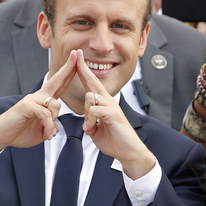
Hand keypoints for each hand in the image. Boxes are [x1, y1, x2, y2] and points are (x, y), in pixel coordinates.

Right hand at [0, 50, 77, 153]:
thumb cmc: (19, 131)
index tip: (77, 60)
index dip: (68, 72)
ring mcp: (32, 100)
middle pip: (56, 80)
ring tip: (49, 134)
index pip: (59, 84)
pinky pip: (46, 114)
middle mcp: (38, 97)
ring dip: (55, 122)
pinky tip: (47, 135)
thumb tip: (56, 128)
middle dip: (68, 67)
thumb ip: (51, 126)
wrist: (0, 135)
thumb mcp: (41, 131)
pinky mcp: (26, 106)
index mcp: (44, 101)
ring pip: (55, 105)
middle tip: (77, 54)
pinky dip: (49, 126)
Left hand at [75, 52, 155, 179]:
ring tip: (91, 127)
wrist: (128, 150)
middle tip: (77, 55)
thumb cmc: (115, 139)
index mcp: (103, 103)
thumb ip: (90, 122)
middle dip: (83, 68)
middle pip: (92, 82)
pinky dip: (90, 121)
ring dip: (86, 114)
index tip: (77, 59)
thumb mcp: (97, 129)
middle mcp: (108, 101)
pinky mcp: (113, 114)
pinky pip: (94, 110)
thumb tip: (85, 122)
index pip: (91, 84)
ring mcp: (111, 106)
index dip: (84, 72)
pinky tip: (93, 129)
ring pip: (89, 98)